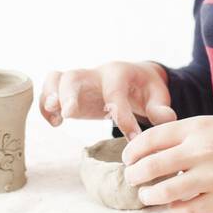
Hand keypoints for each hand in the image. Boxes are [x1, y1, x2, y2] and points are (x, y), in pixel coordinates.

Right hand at [38, 61, 176, 139]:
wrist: (136, 78)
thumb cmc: (146, 88)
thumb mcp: (158, 95)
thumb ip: (161, 107)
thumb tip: (166, 119)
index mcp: (120, 73)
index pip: (116, 94)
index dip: (123, 117)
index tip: (132, 139)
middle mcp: (96, 73)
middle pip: (75, 76)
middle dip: (69, 94)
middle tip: (68, 113)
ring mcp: (81, 81)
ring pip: (57, 78)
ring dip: (51, 96)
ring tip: (57, 117)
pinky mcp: (70, 91)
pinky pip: (50, 90)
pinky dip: (46, 105)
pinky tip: (55, 123)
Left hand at [121, 116, 212, 212]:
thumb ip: (184, 136)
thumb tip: (151, 152)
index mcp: (197, 127)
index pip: (150, 139)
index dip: (132, 152)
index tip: (128, 159)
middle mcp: (202, 150)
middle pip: (151, 166)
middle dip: (134, 175)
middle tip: (132, 179)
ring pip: (165, 192)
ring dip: (150, 196)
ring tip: (148, 195)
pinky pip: (188, 210)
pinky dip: (175, 210)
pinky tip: (175, 206)